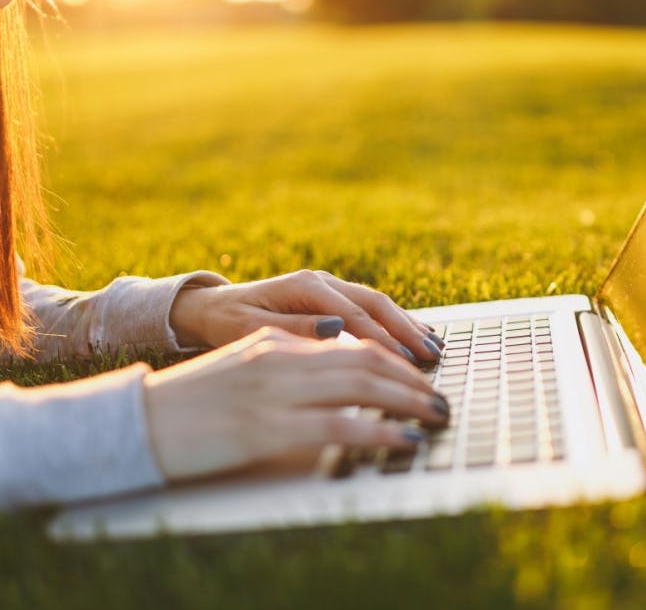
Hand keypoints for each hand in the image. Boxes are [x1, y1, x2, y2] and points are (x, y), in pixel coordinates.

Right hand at [142, 327, 450, 480]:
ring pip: (362, 384)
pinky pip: (341, 425)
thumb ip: (291, 362)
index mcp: (276, 341)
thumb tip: (339, 371)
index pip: (352, 339)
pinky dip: (381, 432)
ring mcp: (275, 390)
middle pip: (366, 357)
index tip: (423, 369)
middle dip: (412, 377)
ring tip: (437, 413)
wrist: (136, 421)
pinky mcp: (269, 427)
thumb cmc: (191, 403)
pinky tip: (404, 440)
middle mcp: (281, 356)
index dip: (395, 352)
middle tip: (441, 394)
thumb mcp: (245, 369)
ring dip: (409, 400)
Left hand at [169, 270, 444, 362]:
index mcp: (305, 287)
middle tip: (432, 357)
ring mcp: (329, 287)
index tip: (405, 364)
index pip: (355, 316)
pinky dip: (396, 322)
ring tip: (434, 348)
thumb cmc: (227, 323)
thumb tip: (337, 329)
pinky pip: (371, 308)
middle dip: (406, 331)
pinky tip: (416, 337)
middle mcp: (322, 282)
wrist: (211, 307)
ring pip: (379, 304)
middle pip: (376, 304)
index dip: (383, 340)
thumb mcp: (252, 330)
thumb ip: (295, 329)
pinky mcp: (332, 298)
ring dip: (407, 325)